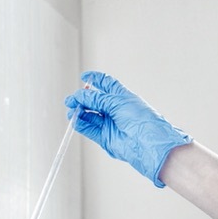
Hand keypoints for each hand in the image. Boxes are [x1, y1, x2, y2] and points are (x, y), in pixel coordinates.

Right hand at [65, 71, 190, 187]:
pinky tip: (75, 120)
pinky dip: (81, 124)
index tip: (84, 77)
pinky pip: (89, 129)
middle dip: (81, 99)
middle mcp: (115, 110)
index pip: (106, 84)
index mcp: (122, 97)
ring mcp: (109, 124)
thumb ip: (97, 99)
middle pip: (94, 101)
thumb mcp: (117, 102)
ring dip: (79, 112)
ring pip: (90, 115)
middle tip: (71, 100)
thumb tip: (80, 95)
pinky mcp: (105, 137)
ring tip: (71, 111)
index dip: (95, 79)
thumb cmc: (140, 119)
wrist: (146, 142)